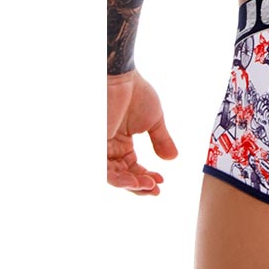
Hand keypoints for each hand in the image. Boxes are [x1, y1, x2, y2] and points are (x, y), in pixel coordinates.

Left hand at [107, 69, 178, 194]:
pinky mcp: (96, 147)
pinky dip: (121, 179)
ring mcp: (101, 148)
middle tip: (156, 190)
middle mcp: (109, 148)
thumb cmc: (137, 93)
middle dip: (140, 185)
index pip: (132, 167)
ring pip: (113, 177)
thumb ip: (161, 140)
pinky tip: (138, 181)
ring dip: (132, 185)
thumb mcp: (154, 121)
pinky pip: (105, 171)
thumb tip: (173, 159)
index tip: (162, 181)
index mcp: (121, 142)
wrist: (122, 78)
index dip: (146, 177)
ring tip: (149, 187)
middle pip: (122, 175)